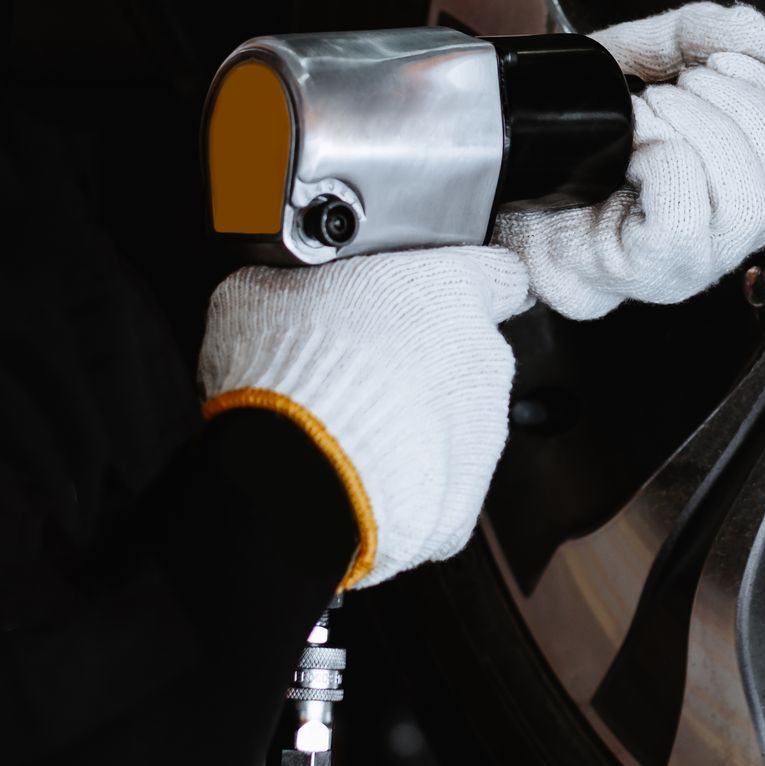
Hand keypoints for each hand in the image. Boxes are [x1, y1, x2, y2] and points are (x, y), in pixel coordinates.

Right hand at [198, 246, 529, 588]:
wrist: (294, 477)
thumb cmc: (285, 373)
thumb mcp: (266, 289)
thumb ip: (304, 281)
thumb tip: (283, 285)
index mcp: (451, 291)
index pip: (498, 272)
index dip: (469, 282)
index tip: (444, 292)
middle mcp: (482, 357)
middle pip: (467, 349)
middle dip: (422, 359)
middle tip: (358, 370)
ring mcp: (483, 430)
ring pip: (456, 416)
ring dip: (414, 420)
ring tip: (348, 428)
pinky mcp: (467, 493)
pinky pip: (440, 478)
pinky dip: (408, 478)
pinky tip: (359, 474)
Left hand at [491, 1, 764, 318]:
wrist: (484, 165)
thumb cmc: (557, 132)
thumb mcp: (632, 59)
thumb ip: (695, 34)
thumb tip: (754, 33)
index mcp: (727, 194)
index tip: (727, 62)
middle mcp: (717, 242)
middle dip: (737, 111)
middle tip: (678, 88)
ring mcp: (682, 268)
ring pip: (743, 203)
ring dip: (698, 131)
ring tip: (648, 114)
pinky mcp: (640, 275)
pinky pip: (686, 221)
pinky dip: (666, 161)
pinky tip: (632, 148)